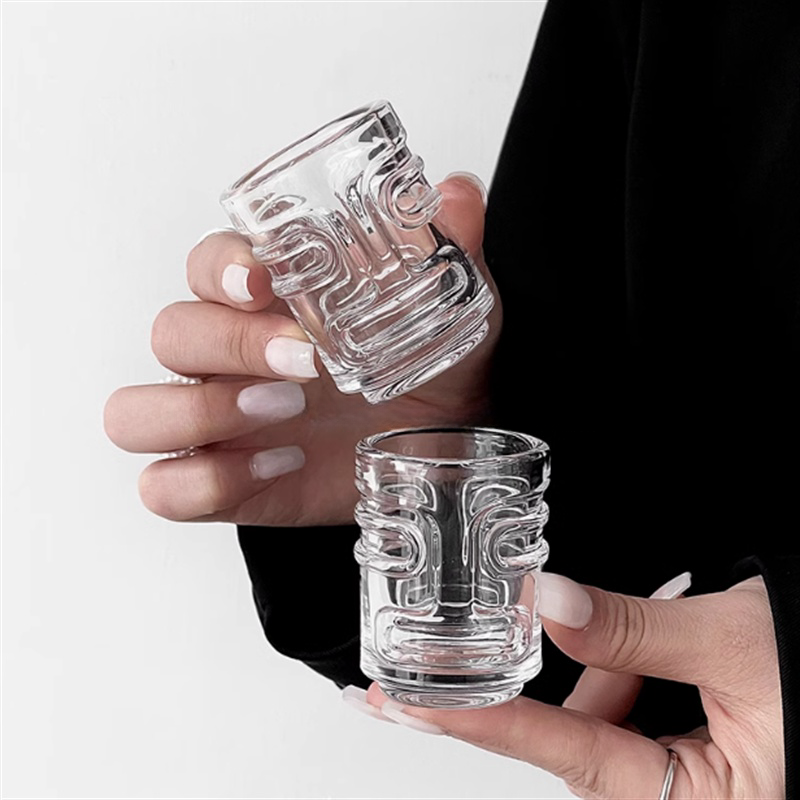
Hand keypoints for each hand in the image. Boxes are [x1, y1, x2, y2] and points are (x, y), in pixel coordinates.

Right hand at [103, 174, 499, 525]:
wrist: (443, 442)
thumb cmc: (431, 366)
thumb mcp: (451, 308)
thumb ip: (449, 251)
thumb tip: (456, 194)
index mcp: (266, 303)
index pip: (207, 266)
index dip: (222, 269)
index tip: (264, 280)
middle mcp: (227, 358)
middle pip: (171, 333)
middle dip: (229, 344)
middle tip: (304, 362)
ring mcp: (219, 422)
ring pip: (136, 412)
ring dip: (197, 413)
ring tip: (284, 414)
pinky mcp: (225, 483)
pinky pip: (166, 489)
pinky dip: (205, 483)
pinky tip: (279, 467)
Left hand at [364, 574, 783, 798]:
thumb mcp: (736, 645)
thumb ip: (634, 630)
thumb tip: (544, 603)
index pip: (567, 756)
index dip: (483, 722)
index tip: (408, 705)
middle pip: (577, 739)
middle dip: (564, 680)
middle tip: (482, 656)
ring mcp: (686, 785)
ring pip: (601, 719)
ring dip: (613, 668)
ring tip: (683, 629)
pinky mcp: (687, 759)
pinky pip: (628, 714)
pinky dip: (630, 672)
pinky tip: (670, 644)